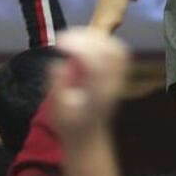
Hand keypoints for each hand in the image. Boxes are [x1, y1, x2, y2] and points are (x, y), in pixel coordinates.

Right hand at [52, 27, 129, 142]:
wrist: (89, 137)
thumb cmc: (69, 125)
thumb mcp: (56, 111)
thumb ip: (57, 87)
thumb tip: (59, 65)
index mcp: (97, 96)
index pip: (96, 65)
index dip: (79, 48)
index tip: (60, 43)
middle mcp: (112, 86)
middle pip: (112, 53)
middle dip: (88, 39)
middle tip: (65, 39)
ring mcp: (119, 80)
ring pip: (118, 49)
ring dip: (95, 38)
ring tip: (73, 38)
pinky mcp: (118, 75)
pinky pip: (118, 51)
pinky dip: (102, 41)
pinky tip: (85, 42)